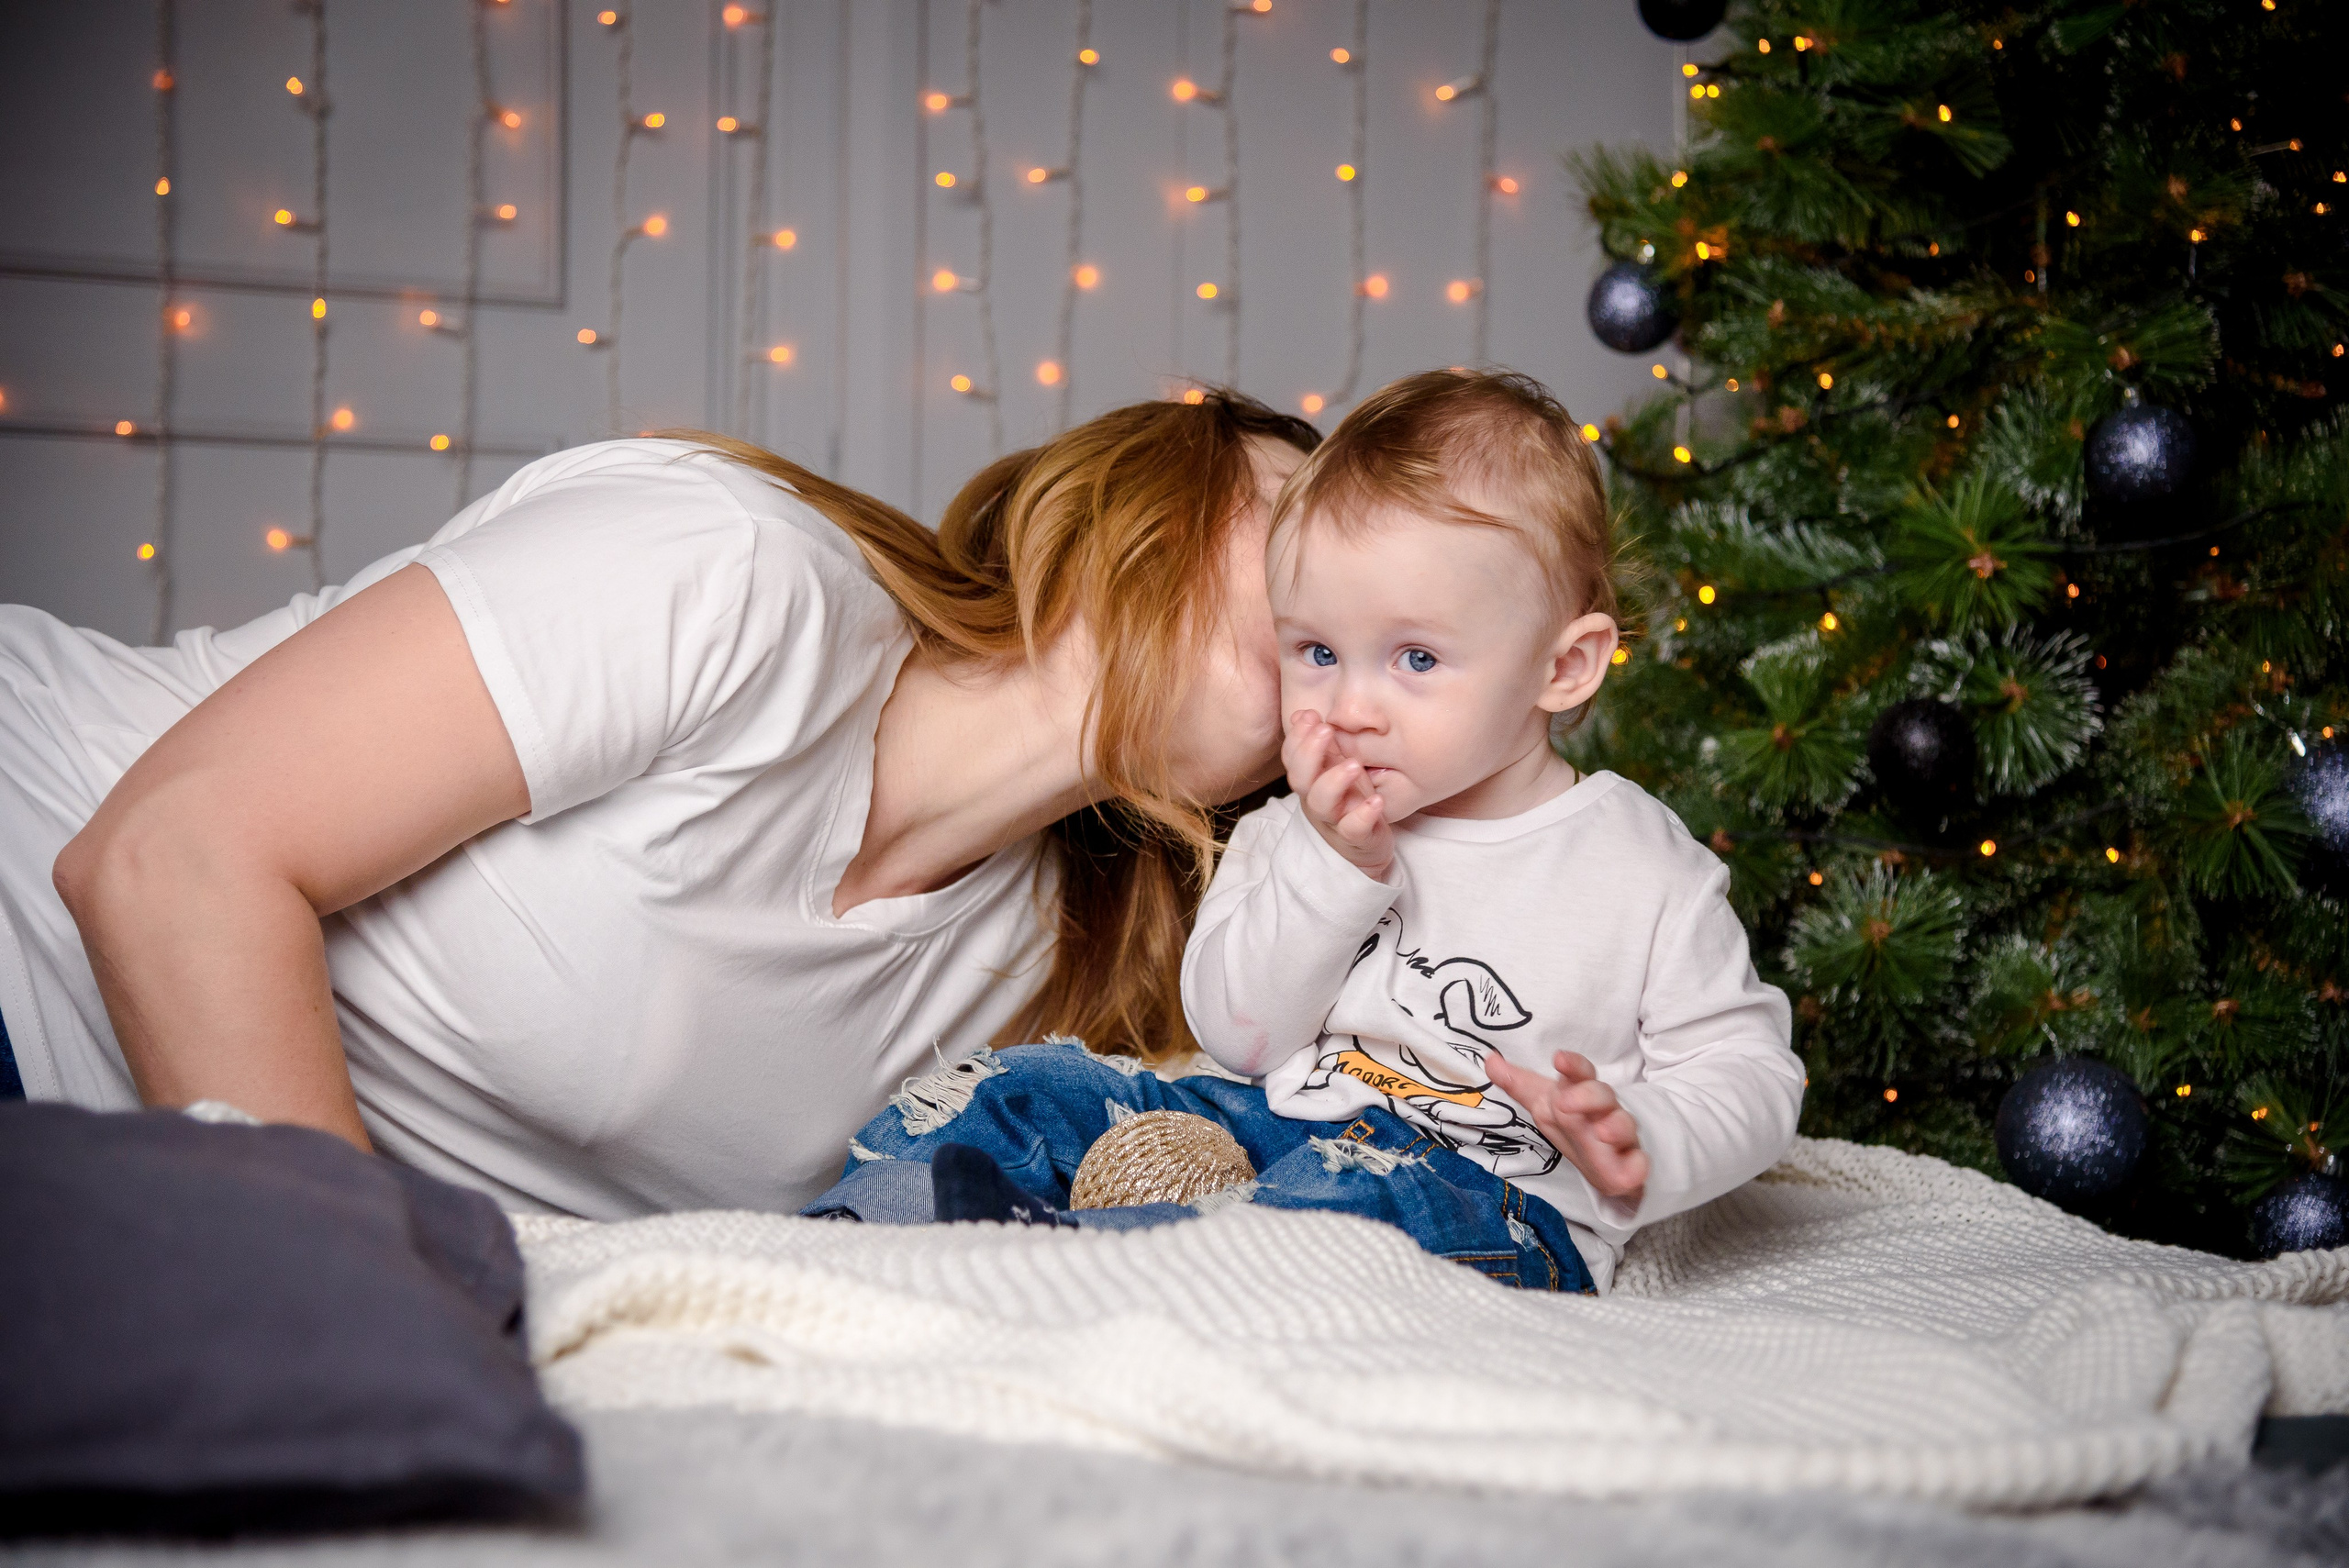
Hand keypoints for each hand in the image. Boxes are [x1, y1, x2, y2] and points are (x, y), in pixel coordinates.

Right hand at [1282, 709, 1392, 878]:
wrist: (1365, 848)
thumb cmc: (1349, 801)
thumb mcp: (1335, 769)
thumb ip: (1320, 744)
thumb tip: (1302, 713)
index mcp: (1310, 781)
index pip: (1292, 759)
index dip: (1297, 739)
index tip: (1309, 716)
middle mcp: (1317, 799)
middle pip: (1300, 779)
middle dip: (1309, 753)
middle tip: (1326, 730)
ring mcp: (1335, 820)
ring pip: (1322, 804)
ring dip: (1335, 781)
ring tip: (1355, 765)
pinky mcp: (1356, 838)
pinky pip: (1354, 829)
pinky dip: (1363, 815)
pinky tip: (1376, 801)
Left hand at [1486, 1051, 1648, 1205]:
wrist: (1609, 1162)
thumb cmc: (1575, 1125)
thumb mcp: (1545, 1104)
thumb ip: (1518, 1084)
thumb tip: (1489, 1059)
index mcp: (1582, 1094)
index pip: (1580, 1073)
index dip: (1573, 1066)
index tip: (1559, 1059)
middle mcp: (1603, 1112)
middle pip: (1602, 1095)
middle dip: (1587, 1096)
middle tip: (1566, 1103)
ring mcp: (1621, 1139)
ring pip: (1624, 1126)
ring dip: (1616, 1127)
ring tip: (1603, 1132)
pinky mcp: (1631, 1167)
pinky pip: (1639, 1166)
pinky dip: (1636, 1168)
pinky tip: (1630, 1171)